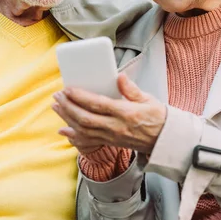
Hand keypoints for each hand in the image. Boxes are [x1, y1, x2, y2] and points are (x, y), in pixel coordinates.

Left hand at [52, 73, 166, 153]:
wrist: (164, 140)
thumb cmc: (157, 117)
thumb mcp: (148, 99)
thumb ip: (131, 89)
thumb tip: (119, 76)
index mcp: (126, 113)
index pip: (98, 104)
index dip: (80, 97)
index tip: (68, 89)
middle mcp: (116, 127)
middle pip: (85, 118)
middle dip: (68, 106)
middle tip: (58, 95)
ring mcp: (112, 137)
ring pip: (83, 130)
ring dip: (67, 118)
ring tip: (56, 106)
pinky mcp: (110, 143)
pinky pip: (88, 142)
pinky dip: (73, 136)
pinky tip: (63, 130)